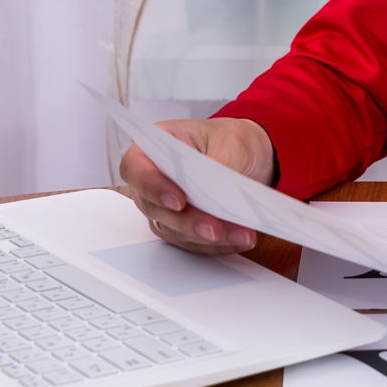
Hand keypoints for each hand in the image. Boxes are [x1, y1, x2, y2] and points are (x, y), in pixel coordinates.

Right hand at [119, 117, 276, 254]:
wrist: (250, 156)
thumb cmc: (231, 141)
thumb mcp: (232, 142)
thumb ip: (219, 165)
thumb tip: (216, 191)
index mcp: (155, 147)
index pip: (136, 168)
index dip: (152, 186)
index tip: (179, 200)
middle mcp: (153, 180)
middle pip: (154, 207)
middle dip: (187, 221)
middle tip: (214, 228)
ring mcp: (163, 207)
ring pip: (174, 230)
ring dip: (206, 238)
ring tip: (240, 234)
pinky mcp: (180, 228)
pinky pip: (192, 243)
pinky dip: (217, 245)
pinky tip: (239, 239)